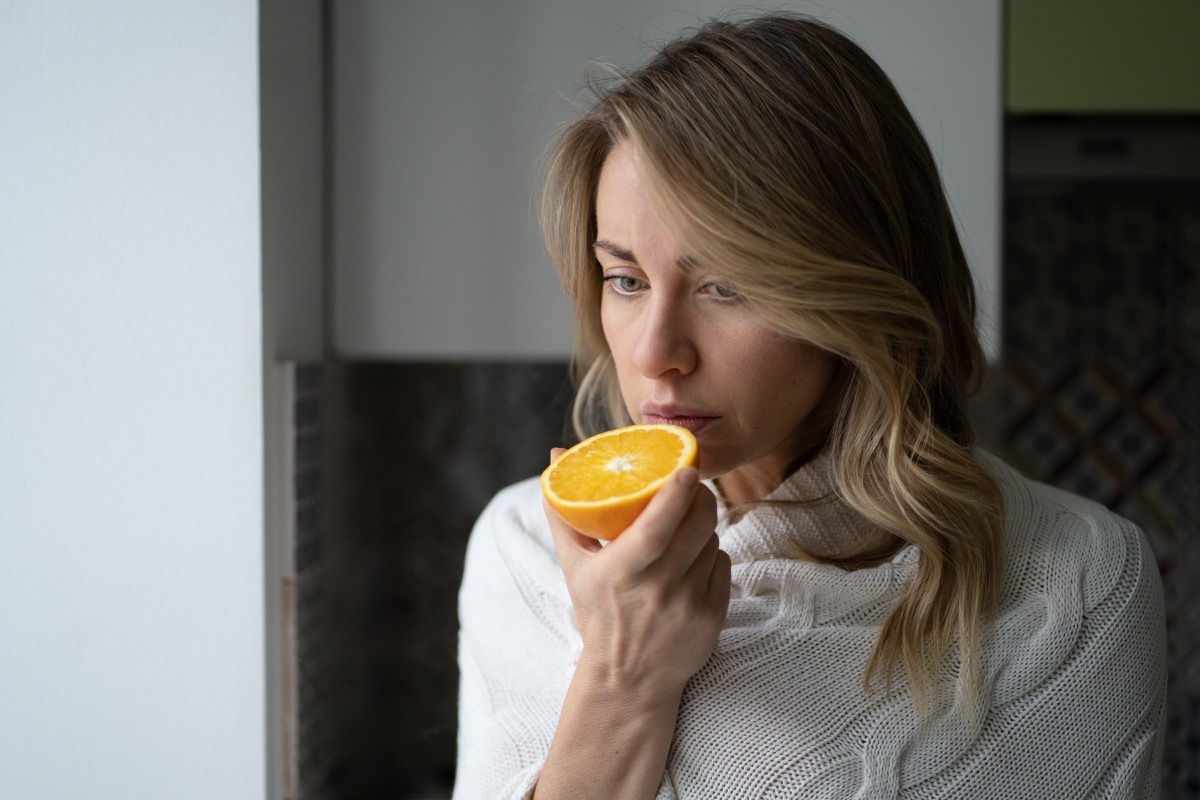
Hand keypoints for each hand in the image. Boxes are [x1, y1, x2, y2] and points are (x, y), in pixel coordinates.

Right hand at [543, 449, 731, 698]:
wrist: (628, 680)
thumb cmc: (598, 614)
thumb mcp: (574, 566)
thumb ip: (565, 511)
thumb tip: (555, 456)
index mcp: (620, 573)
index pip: (653, 529)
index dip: (673, 496)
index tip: (686, 469)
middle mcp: (657, 590)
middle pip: (696, 526)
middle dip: (700, 498)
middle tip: (691, 487)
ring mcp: (688, 605)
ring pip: (712, 541)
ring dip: (702, 528)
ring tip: (683, 533)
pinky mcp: (712, 617)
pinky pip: (723, 564)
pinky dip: (711, 556)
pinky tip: (692, 563)